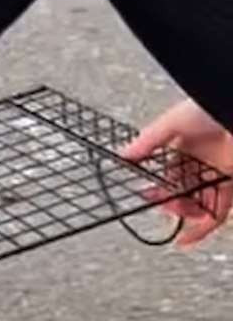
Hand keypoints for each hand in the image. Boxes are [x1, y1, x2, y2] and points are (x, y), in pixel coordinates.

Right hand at [121, 98, 232, 246]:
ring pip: (199, 203)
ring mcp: (218, 175)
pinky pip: (218, 212)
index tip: (146, 193)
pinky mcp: (232, 184)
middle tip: (160, 206)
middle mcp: (203, 163)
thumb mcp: (172, 122)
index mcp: (186, 146)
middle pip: (183, 190)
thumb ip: (148, 142)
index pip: (169, 173)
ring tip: (174, 214)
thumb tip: (124, 155)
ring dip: (184, 213)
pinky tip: (189, 237)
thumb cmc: (210, 108)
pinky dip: (204, 227)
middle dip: (169, 201)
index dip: (157, 185)